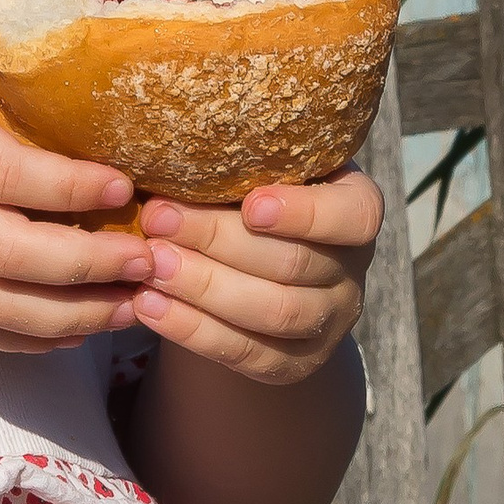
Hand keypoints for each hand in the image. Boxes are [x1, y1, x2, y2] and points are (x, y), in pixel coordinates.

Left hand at [128, 171, 382, 381]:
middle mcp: (352, 267)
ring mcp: (329, 321)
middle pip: (294, 263)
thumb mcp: (255, 170)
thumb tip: (164, 141)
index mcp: (354, 207)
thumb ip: (234, 160)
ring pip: (273, 312)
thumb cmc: (247, 198)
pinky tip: (149, 305)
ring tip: (149, 264)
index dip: (305, 213)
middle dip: (219, 241)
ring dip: (203, 287)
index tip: (250, 204)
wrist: (255, 272)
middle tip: (158, 219)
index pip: (353, 215)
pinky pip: (247, 353)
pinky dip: (192, 330)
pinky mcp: (295, 363)